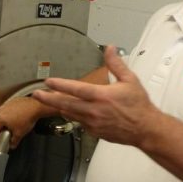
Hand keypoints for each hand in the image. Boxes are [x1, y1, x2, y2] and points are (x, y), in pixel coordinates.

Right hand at [0, 96, 45, 147]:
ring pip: (5, 114)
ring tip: (15, 122)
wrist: (35, 107)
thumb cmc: (26, 119)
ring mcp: (7, 104)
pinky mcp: (13, 100)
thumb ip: (14, 141)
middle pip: (0, 121)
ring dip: (8, 118)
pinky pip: (11, 108)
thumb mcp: (20, 134)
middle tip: (9, 130)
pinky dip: (13, 112)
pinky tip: (19, 115)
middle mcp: (2, 110)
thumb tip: (12, 145)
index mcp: (0, 119)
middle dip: (4, 126)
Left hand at [31, 46, 158, 145]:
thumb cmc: (139, 106)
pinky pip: (79, 123)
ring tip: (50, 101)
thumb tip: (110, 49)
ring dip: (59, 107)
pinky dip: (74, 116)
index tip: (48, 81)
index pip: (75, 89)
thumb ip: (116, 63)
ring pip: (70, 114)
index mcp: (101, 96)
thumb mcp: (129, 80)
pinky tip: (71, 112)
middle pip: (65, 104)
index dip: (60, 85)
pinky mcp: (94, 132)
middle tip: (37, 95)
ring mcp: (93, 123)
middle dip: (48, 99)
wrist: (145, 129)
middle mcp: (94, 111)